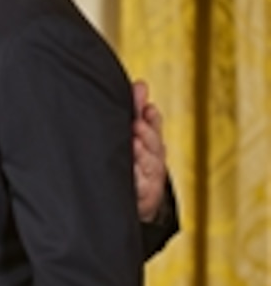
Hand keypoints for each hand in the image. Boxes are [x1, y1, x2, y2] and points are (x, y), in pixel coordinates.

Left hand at [132, 79, 167, 222]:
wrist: (138, 200)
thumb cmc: (136, 163)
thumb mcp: (138, 136)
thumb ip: (137, 111)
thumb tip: (140, 84)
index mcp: (150, 144)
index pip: (153, 128)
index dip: (151, 119)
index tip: (147, 109)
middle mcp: (153, 161)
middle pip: (154, 146)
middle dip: (147, 134)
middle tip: (137, 124)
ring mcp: (150, 179)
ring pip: (150, 165)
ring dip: (143, 154)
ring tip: (134, 144)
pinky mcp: (144, 197)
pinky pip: (142, 188)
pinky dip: (138, 180)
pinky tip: (132, 171)